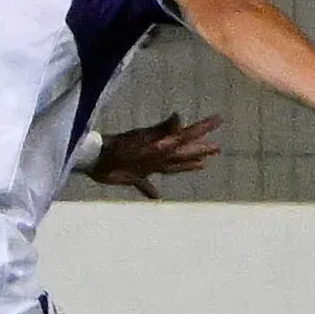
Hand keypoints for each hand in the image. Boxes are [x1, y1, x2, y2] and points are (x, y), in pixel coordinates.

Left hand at [87, 114, 224, 198]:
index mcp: (162, 145)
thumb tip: (179, 116)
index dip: (203, 128)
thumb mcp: (144, 140)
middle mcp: (158, 154)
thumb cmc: (119, 149)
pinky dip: (151, 191)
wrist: (94, 158)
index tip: (220, 119)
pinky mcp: (133, 176)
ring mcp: (146, 165)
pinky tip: (157, 197)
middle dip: (200, 149)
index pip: (188, 135)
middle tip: (218, 147)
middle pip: (184, 151)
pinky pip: (147, 185)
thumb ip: (163, 130)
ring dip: (186, 165)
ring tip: (202, 165)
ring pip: (172, 166)